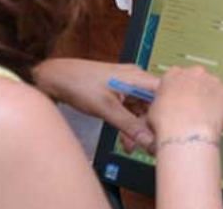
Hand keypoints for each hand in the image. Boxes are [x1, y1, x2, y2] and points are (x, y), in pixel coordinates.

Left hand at [32, 58, 159, 151]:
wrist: (55, 78)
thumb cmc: (79, 85)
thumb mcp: (106, 109)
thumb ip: (129, 125)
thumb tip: (148, 140)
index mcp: (136, 77)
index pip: (164, 94)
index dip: (167, 114)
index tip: (163, 134)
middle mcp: (135, 78)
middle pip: (153, 103)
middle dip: (150, 125)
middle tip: (148, 146)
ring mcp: (126, 84)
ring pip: (141, 108)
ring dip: (138, 127)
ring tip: (131, 146)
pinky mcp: (118, 91)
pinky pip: (131, 108)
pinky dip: (129, 123)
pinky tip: (126, 139)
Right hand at [148, 66, 222, 144]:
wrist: (187, 131)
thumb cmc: (168, 122)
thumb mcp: (153, 109)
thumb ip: (163, 102)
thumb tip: (166, 108)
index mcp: (174, 74)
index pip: (179, 77)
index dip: (181, 91)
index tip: (182, 101)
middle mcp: (195, 73)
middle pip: (199, 81)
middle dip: (198, 94)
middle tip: (194, 111)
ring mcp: (213, 81)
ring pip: (215, 90)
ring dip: (212, 102)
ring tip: (205, 120)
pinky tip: (217, 122)